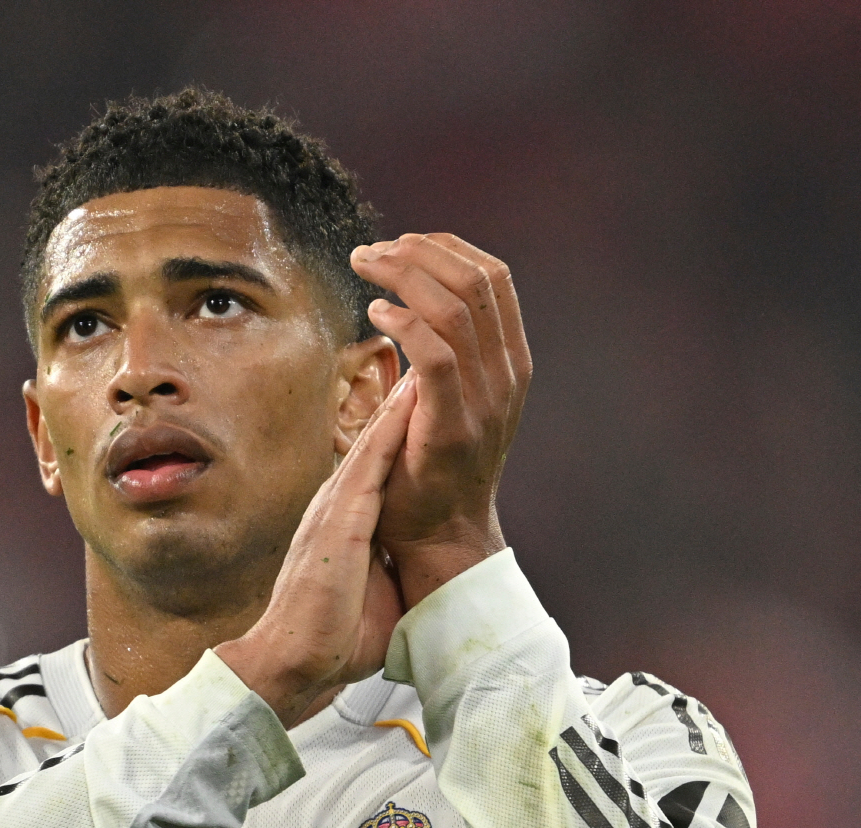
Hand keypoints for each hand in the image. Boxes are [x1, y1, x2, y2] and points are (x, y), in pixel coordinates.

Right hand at [217, 373, 415, 726]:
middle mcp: (337, 506)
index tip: (423, 394)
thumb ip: (381, 570)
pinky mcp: (341, 521)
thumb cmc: (329, 641)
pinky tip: (414, 392)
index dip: (399, 428)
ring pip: (376, 439)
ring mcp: (336, 509)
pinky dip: (393, 426)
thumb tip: (403, 572)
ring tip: (427, 350)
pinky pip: (373, 463)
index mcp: (344, 524)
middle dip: (401, 396)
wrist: (292, 662)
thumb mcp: (365, 593)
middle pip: (375, 440)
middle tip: (426, 348)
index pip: (377, 466)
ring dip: (401, 396)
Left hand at [350, 234, 531, 605]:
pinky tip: (375, 315)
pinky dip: (404, 323)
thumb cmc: (432, 467)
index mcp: (511, 362)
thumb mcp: (454, 398)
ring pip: (455, 308)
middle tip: (371, 253)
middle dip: (419, 252)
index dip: (446, 247)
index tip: (401, 244)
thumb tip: (413, 298)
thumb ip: (448, 352)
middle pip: (475, 280)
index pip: (492, 277)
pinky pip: (436, 354)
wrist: (440, 536)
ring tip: (365, 270)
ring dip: (403, 276)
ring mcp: (485, 401)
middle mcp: (507, 375)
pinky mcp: (452, 425)